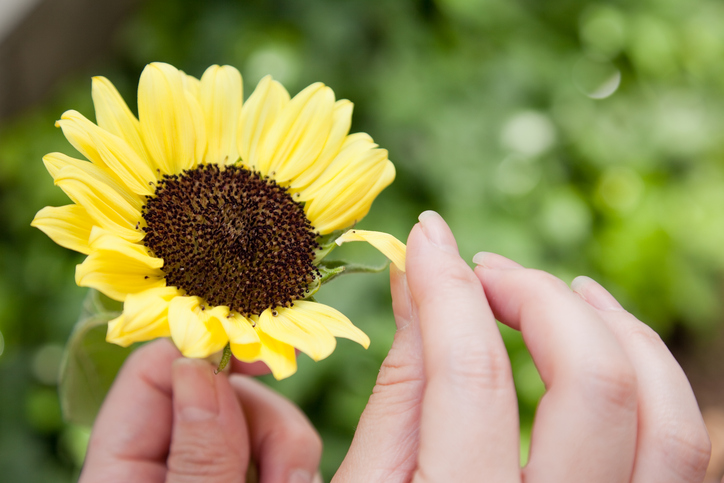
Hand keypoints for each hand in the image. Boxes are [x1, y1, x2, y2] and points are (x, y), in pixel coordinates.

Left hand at [79, 338, 322, 482]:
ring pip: (257, 422)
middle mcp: (166, 459)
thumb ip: (198, 452)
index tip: (268, 349)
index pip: (153, 372)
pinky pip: (275, 452)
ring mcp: (209, 469)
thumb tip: (200, 365)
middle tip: (292, 472)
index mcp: (121, 466)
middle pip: (220, 393)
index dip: (208, 349)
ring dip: (289, 450)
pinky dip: (292, 465)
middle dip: (267, 420)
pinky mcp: (245, 478)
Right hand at [334, 210, 710, 481]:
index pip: (469, 375)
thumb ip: (398, 391)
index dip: (446, 286)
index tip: (426, 237)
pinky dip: (653, 380)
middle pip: (595, 384)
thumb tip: (417, 283)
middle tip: (487, 272)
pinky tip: (606, 348)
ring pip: (670, 419)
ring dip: (615, 328)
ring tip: (561, 290)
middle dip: (539, 298)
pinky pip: (684, 454)